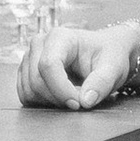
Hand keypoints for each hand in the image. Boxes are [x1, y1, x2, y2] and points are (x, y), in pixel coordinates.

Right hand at [18, 18, 139, 111]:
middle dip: (58, 98)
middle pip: (36, 80)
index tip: (79, 104)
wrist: (104, 54)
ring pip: (29, 90)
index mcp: (60, 37)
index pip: (48, 65)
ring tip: (73, 95)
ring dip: (51, 101)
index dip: (61, 90)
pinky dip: (43, 102)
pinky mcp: (26, 72)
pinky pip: (26, 95)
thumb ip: (102, 83)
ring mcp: (30, 57)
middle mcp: (39, 43)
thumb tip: (85, 101)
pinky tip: (61, 97)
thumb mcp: (113, 68)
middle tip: (81, 101)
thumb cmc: (108, 56)